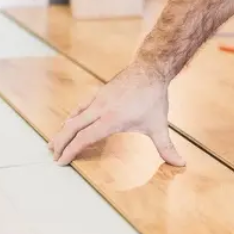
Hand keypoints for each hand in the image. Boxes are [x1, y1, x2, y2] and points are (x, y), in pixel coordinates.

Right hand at [48, 63, 184, 166]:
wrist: (150, 69)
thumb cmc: (153, 97)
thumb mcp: (159, 125)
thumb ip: (167, 147)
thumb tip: (181, 164)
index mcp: (111, 119)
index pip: (84, 138)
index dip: (71, 150)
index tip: (61, 161)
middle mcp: (100, 109)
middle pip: (72, 127)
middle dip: (60, 142)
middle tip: (52, 155)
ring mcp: (97, 100)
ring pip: (73, 116)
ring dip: (62, 131)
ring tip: (53, 143)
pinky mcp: (99, 94)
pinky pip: (80, 108)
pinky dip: (71, 118)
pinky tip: (69, 122)